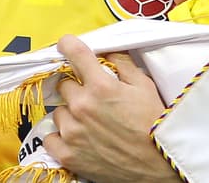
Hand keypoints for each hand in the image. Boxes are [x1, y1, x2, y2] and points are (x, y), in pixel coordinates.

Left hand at [44, 35, 178, 182]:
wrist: (157, 163)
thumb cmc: (153, 123)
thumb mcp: (144, 86)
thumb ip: (123, 64)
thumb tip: (107, 51)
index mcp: (101, 86)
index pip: (74, 53)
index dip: (68, 45)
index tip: (66, 45)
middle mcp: (82, 106)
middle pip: (64, 84)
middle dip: (77, 87)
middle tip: (92, 97)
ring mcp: (72, 132)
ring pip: (59, 111)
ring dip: (70, 113)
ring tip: (89, 121)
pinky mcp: (67, 155)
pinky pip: (51, 137)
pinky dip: (61, 136)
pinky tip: (77, 137)